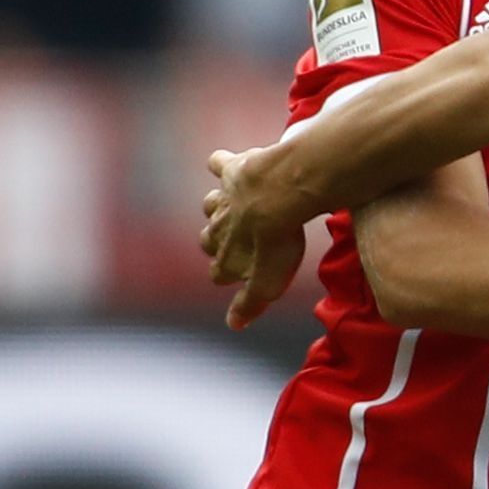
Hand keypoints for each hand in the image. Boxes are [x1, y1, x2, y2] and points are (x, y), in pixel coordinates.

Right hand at [201, 140, 321, 328]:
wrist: (281, 192)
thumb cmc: (278, 241)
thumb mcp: (269, 283)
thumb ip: (250, 304)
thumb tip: (233, 325)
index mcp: (225, 256)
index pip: (217, 273)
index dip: (227, 276)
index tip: (235, 277)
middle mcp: (218, 227)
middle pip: (207, 239)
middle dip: (215, 244)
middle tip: (233, 244)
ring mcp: (223, 197)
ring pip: (209, 205)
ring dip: (215, 209)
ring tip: (229, 210)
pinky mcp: (233, 169)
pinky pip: (218, 164)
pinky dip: (218, 164)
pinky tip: (220, 163)